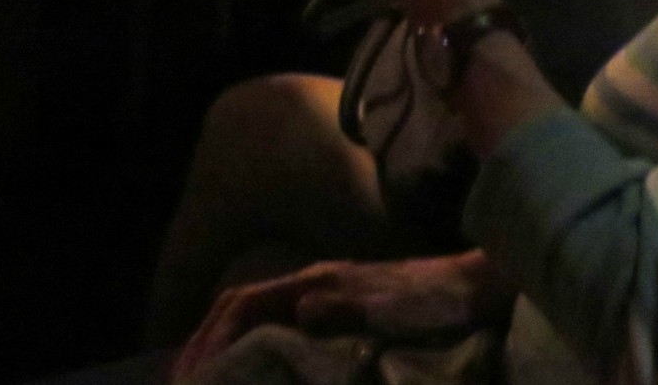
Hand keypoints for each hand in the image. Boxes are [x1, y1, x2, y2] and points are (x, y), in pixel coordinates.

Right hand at [172, 253, 503, 380]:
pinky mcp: (341, 310)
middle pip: (240, 308)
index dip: (211, 338)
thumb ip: (345, 308)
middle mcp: (312, 284)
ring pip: (257, 316)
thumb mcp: (391, 307)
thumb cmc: (434, 302)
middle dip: (205, 341)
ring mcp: (326, 296)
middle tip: (181, 383)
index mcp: (315, 282)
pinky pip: (279, 326)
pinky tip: (255, 371)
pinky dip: (253, 346)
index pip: (243, 305)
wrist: (476, 288)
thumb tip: (297, 313)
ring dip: (224, 343)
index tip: (190, 376)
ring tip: (205, 378)